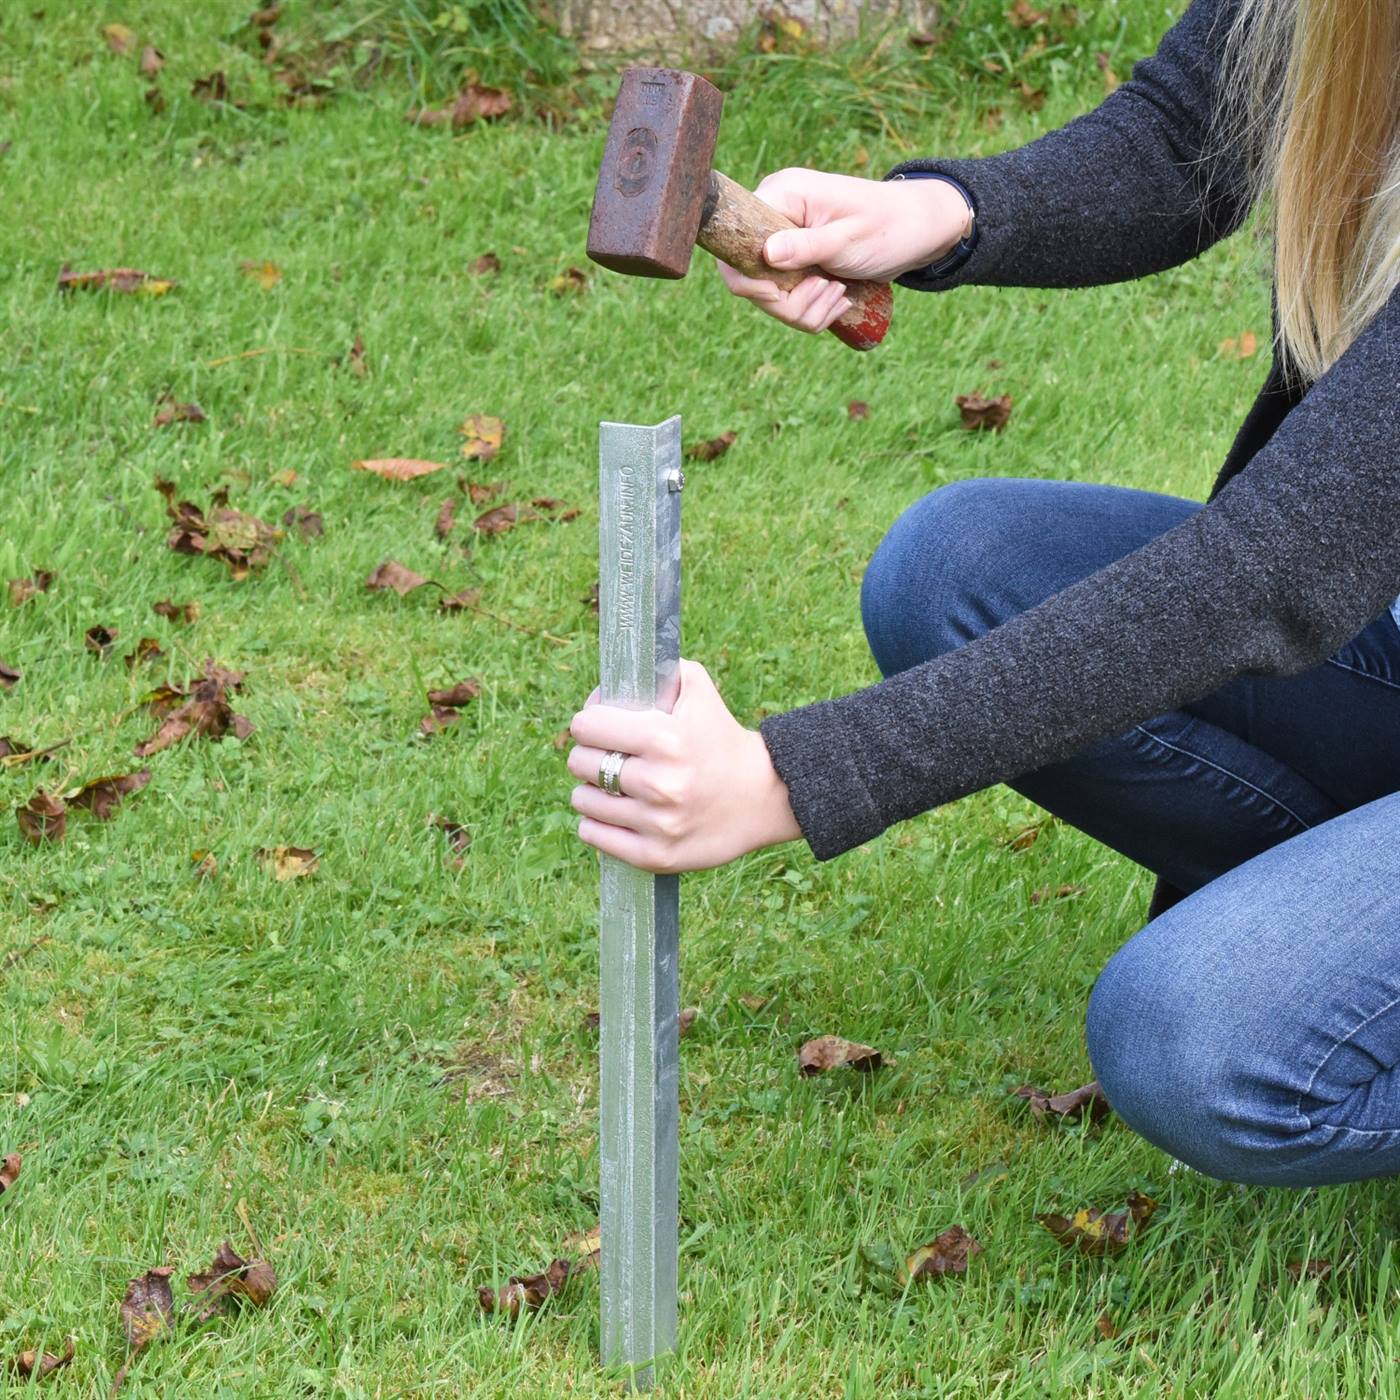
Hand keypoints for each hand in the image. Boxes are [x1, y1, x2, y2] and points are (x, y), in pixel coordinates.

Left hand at [566, 659, 800, 873]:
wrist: (765, 796)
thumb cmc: (722, 739)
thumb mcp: (700, 691)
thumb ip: (662, 669)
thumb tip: (613, 677)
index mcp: (665, 738)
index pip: (587, 726)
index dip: (588, 722)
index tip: (597, 726)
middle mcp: (659, 782)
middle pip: (580, 763)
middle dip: (588, 755)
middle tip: (604, 756)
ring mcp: (657, 823)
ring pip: (583, 800)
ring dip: (590, 791)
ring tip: (608, 786)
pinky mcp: (656, 855)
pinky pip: (595, 836)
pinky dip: (595, 823)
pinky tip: (611, 813)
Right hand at [717, 167, 971, 333]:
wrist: (920, 230)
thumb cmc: (890, 225)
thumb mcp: (848, 238)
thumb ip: (806, 246)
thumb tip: (765, 254)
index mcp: (781, 196)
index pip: (735, 242)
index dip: (751, 278)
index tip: (782, 292)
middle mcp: (774, 219)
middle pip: (748, 280)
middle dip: (787, 302)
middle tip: (829, 290)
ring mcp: (784, 244)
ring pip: (770, 300)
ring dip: (806, 310)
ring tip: (839, 293)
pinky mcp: (796, 266)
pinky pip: (788, 304)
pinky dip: (813, 312)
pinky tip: (839, 298)